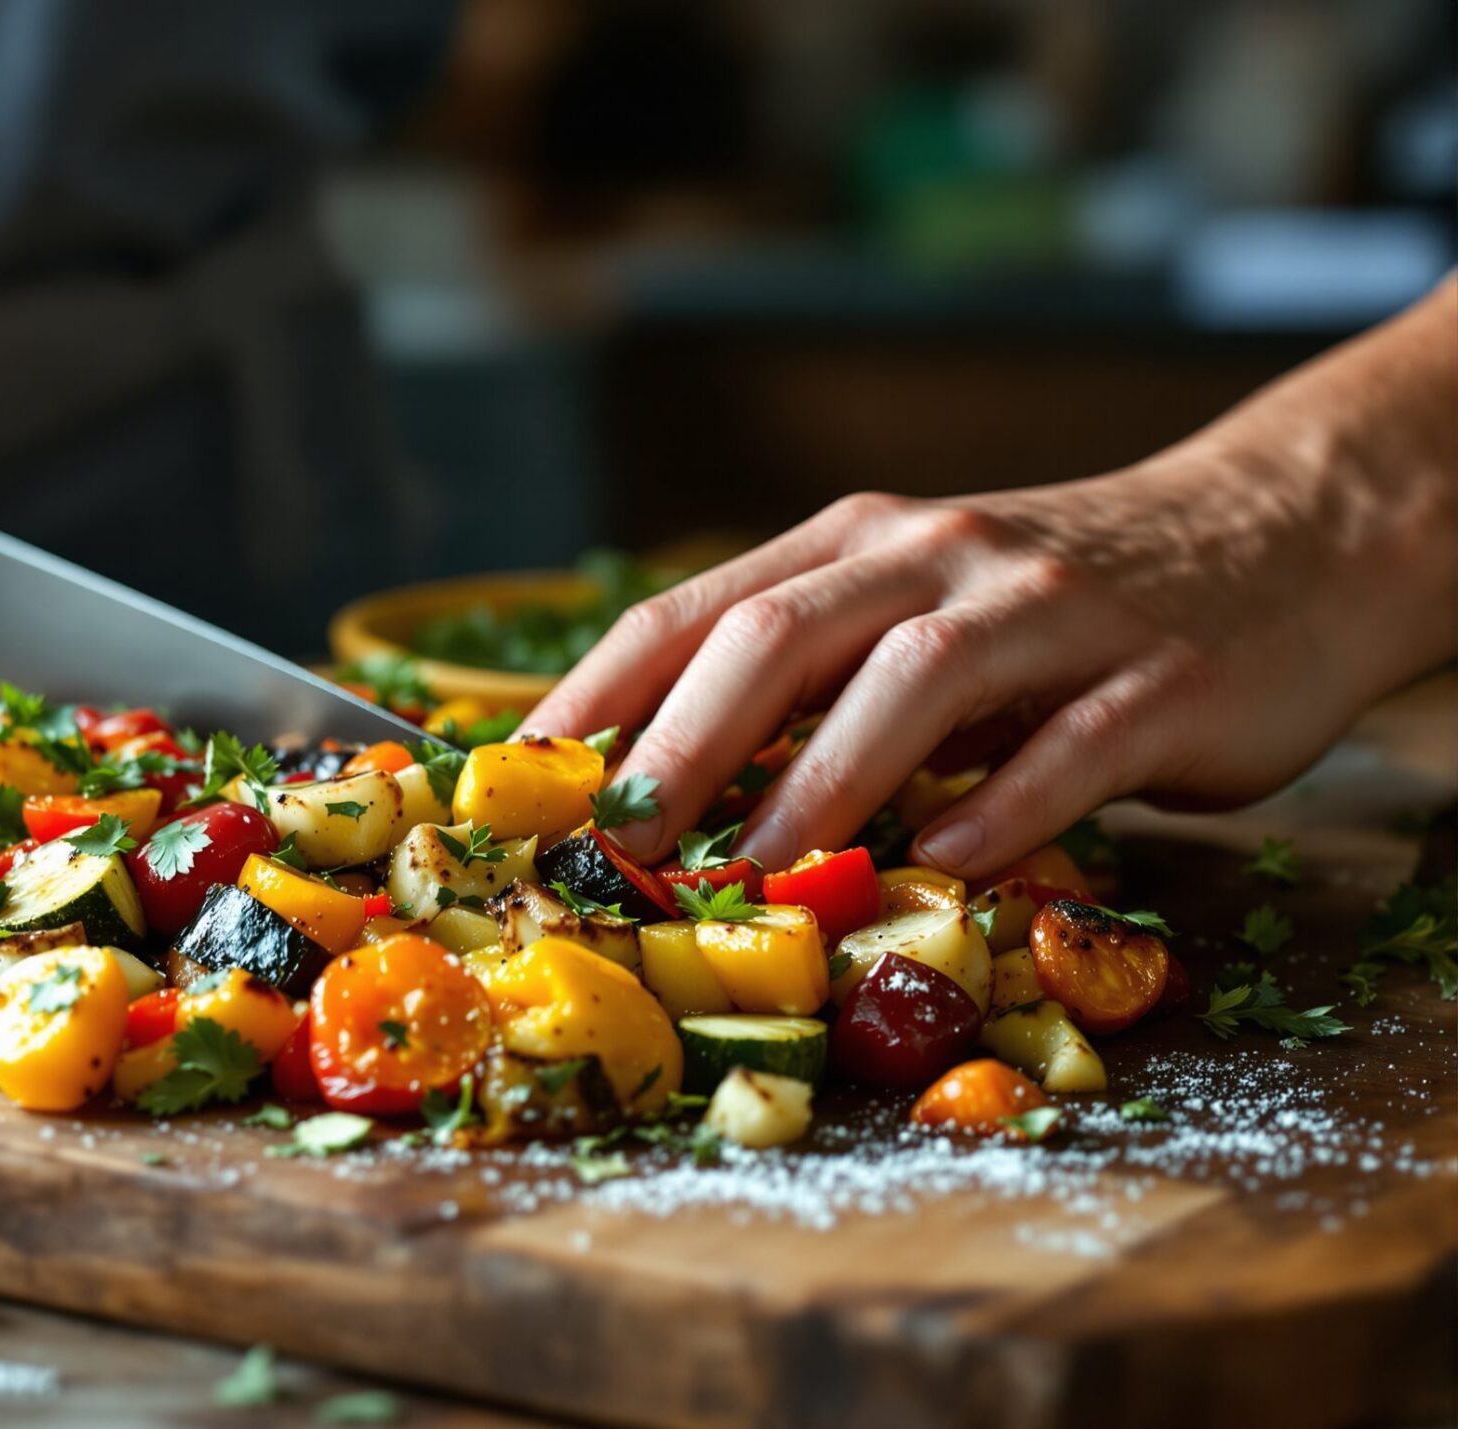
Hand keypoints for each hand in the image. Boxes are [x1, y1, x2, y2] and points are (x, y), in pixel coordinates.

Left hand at [524, 281, 1457, 879]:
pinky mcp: (1160, 680)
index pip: (691, 610)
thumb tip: (643, 790)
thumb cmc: (1055, 605)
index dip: (595, 695)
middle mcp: (938, 559)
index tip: (517, 786)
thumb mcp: (912, 611)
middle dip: (681, 744)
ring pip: (914, 680)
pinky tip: (949, 863)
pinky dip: (1004, 804)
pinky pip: (1071, 745)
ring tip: (757, 876)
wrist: (1280, 536)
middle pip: (778, 635)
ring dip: (821, 783)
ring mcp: (1052, 612)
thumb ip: (803, 681)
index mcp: (855, 544)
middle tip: (613, 848)